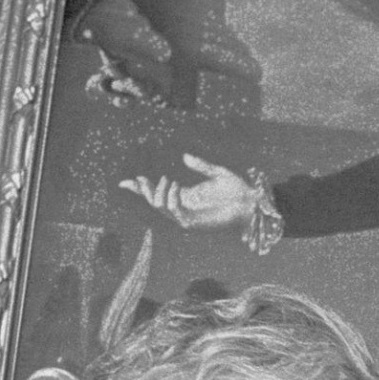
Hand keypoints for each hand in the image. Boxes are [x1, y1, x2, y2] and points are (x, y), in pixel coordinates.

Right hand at [118, 153, 259, 228]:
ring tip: (169, 180)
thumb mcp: (217, 173)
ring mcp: (190, 216)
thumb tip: (184, 157)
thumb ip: (200, 165)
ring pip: (161, 208)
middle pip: (154, 202)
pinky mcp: (196, 223)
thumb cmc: (238, 190)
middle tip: (145, 178)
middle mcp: (185, 208)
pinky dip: (171, 200)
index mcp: (186, 196)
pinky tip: (176, 187)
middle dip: (145, 191)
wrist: (252, 203)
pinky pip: (176, 213)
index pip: (158, 194)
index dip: (141, 189)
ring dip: (159, 193)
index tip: (125, 182)